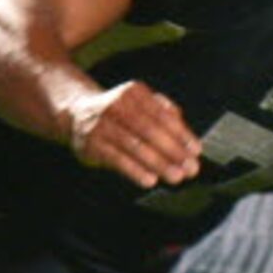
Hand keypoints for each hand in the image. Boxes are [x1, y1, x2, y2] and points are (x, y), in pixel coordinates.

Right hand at [66, 80, 201, 188]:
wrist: (76, 113)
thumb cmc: (120, 111)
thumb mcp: (141, 103)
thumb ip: (165, 112)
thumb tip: (184, 129)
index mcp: (134, 92)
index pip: (163, 115)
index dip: (181, 134)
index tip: (196, 150)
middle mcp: (116, 106)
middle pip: (150, 131)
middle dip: (174, 152)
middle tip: (191, 168)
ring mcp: (101, 125)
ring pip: (135, 146)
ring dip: (158, 164)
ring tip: (176, 176)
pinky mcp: (91, 144)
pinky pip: (117, 159)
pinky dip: (135, 171)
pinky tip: (150, 180)